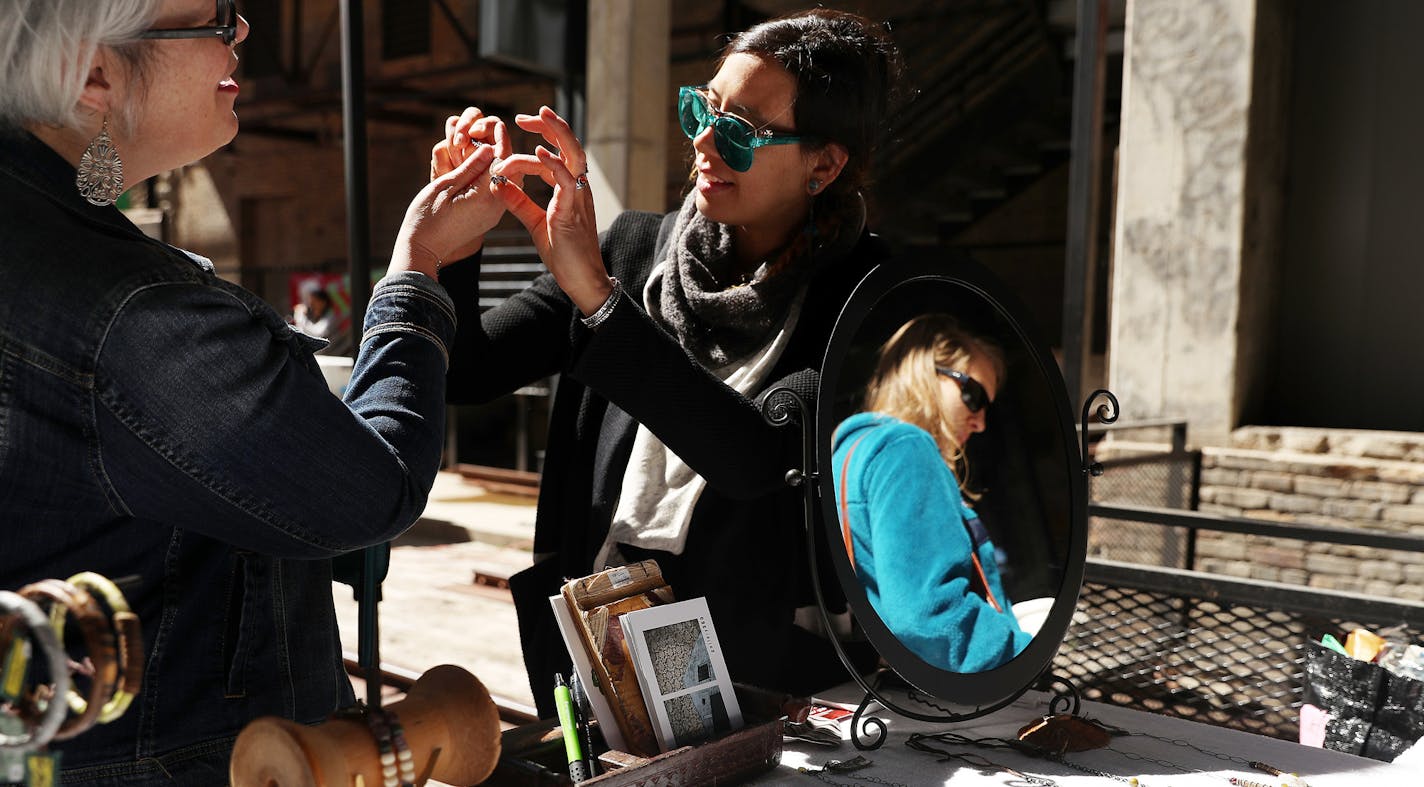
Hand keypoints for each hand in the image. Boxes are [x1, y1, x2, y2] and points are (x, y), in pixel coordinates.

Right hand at [427, 107, 513, 260]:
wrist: (422, 250)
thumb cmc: (426, 218)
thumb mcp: (444, 187)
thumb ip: (469, 167)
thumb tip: (489, 148)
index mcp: (486, 197)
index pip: (502, 161)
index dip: (498, 140)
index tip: (491, 125)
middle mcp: (496, 207)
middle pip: (509, 170)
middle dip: (499, 149)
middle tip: (485, 133)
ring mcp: (494, 214)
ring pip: (506, 179)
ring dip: (495, 161)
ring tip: (482, 146)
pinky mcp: (489, 217)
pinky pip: (498, 190)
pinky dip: (491, 175)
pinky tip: (482, 165)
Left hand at [491, 106, 611, 315]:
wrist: (580, 279)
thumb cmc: (563, 254)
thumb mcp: (535, 223)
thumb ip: (518, 202)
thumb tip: (498, 183)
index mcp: (569, 190)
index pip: (559, 153)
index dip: (544, 135)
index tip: (523, 123)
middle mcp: (578, 189)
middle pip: (570, 146)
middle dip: (552, 125)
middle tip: (530, 113)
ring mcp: (578, 198)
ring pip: (574, 155)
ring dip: (558, 134)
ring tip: (541, 116)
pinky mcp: (573, 212)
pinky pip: (567, 182)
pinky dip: (554, 165)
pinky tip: (539, 153)